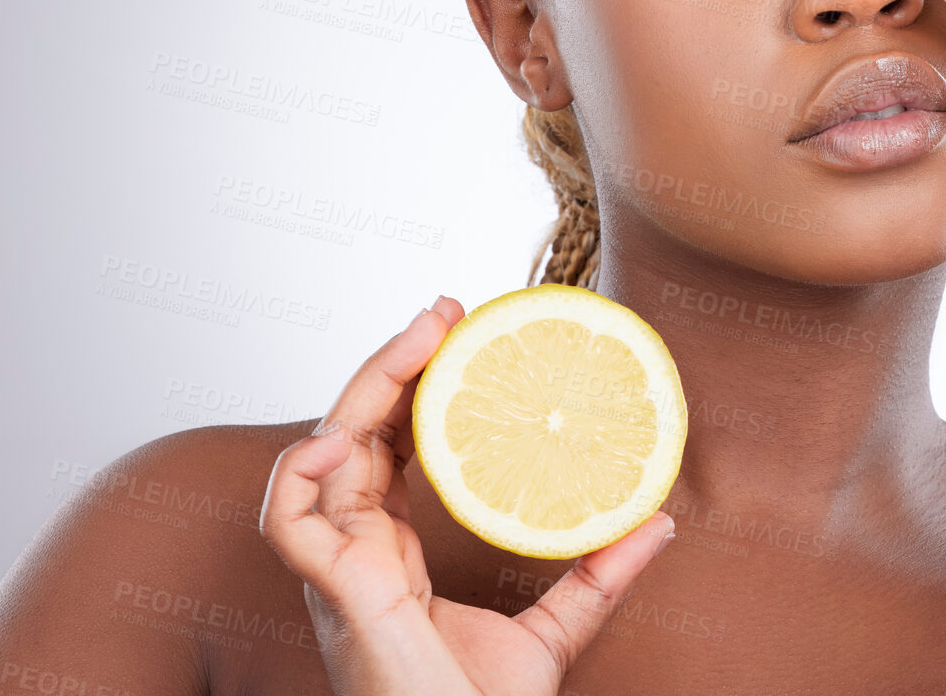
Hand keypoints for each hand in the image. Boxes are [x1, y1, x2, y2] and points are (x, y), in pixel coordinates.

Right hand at [260, 298, 676, 695]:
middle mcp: (355, 554)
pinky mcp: (335, 593)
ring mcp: (339, 570)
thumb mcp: (551, 633)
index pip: (388, 451)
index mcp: (390, 556)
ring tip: (420, 336)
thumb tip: (659, 519)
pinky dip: (296, 472)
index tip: (459, 335)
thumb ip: (596, 574)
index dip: (412, 390)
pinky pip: (286, 522)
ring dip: (365, 386)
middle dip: (393, 365)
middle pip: (355, 434)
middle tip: (447, 311)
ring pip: (322, 456)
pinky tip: (340, 432)